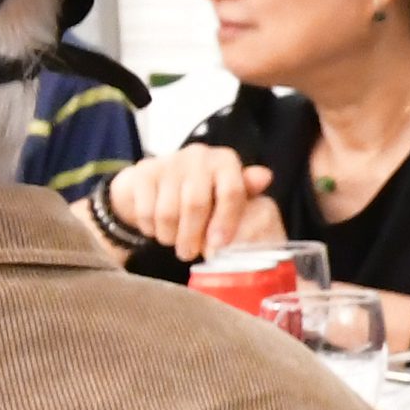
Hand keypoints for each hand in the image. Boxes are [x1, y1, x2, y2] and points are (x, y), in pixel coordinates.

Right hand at [111, 144, 284, 263]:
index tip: (219, 246)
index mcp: (225, 161)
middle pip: (196, 204)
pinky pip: (146, 211)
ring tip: (173, 241)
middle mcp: (198, 155)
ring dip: (170, 236)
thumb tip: (265, 177)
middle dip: (192, 236)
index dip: (226, 222)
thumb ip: (246, 192)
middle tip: (188, 254)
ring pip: (168, 212)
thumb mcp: (226, 194)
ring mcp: (169, 161)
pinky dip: (150, 227)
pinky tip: (156, 229)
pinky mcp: (143, 172)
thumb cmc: (200, 193)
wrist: (154, 182)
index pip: (231, 192)